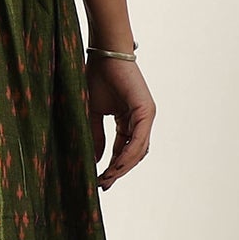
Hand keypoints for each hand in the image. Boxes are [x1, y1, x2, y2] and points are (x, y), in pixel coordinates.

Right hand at [88, 55, 154, 189]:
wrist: (104, 55)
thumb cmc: (97, 77)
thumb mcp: (93, 113)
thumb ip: (97, 136)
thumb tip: (97, 160)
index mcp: (128, 120)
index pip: (122, 149)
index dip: (112, 166)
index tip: (99, 180)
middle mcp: (140, 120)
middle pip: (133, 154)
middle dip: (118, 171)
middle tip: (103, 184)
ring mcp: (145, 116)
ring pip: (138, 150)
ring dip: (123, 166)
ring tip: (107, 178)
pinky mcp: (146, 111)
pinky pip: (138, 139)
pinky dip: (128, 154)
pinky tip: (116, 165)